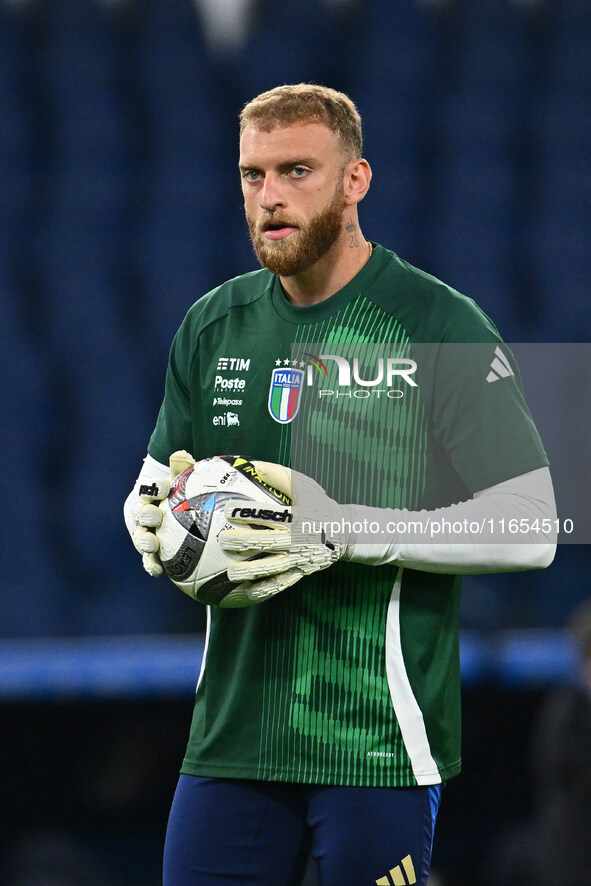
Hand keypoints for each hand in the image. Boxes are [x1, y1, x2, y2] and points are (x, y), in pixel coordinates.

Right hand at [131, 450, 194, 576]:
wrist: (183, 515)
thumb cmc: (185, 495)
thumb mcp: (186, 482)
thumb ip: (183, 469)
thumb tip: (181, 454)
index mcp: (152, 494)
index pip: (149, 488)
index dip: (154, 488)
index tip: (164, 487)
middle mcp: (145, 513)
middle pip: (141, 513)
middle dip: (146, 514)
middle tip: (156, 515)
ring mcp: (146, 533)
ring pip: (141, 537)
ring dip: (145, 541)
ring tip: (153, 544)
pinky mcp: (151, 553)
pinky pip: (148, 560)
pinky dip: (151, 565)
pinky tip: (159, 571)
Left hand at [219, 462, 349, 597]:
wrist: (346, 531)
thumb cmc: (321, 505)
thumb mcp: (306, 486)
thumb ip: (282, 476)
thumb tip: (257, 467)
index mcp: (298, 517)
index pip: (271, 514)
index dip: (249, 513)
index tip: (229, 510)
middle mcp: (298, 539)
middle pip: (268, 542)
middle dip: (244, 543)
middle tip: (223, 542)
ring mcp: (299, 558)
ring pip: (273, 566)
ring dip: (251, 571)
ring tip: (231, 574)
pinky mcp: (302, 571)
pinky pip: (282, 583)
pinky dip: (266, 589)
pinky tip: (248, 592)